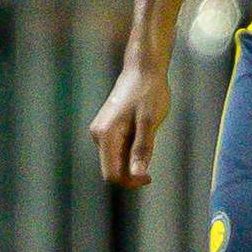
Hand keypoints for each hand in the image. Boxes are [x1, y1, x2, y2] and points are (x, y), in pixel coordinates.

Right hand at [90, 59, 169, 190]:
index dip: (130, 181)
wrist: (142, 70)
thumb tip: (138, 175)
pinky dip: (130, 151)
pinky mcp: (108, 128)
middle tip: (152, 166)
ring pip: (115, 159)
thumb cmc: (148, 93)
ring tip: (149, 141)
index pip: (111, 174)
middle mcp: (99, 135)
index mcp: (106, 136)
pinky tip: (143, 137)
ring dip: (131, 160)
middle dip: (131, 173)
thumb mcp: (149, 122)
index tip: (150, 177)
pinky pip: (117, 148)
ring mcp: (101, 131)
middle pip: (112, 168)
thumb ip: (142, 149)